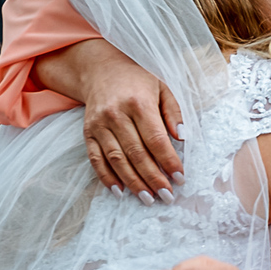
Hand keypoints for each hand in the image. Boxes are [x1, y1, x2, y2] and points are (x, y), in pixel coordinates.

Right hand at [48, 41, 184, 200]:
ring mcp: (99, 125)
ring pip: (117, 160)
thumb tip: (182, 139)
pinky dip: (107, 178)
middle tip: (167, 196)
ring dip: (133, 182)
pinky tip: (120, 192)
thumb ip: (174, 113)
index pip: (156, 139)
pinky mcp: (88, 133)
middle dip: (153, 178)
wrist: (100, 70)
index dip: (168, 161)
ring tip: (148, 199)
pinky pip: (96, 160)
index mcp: (138, 103)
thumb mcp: (162, 88)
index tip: (180, 178)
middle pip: (136, 154)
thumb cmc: (138, 81)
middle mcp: (116, 115)